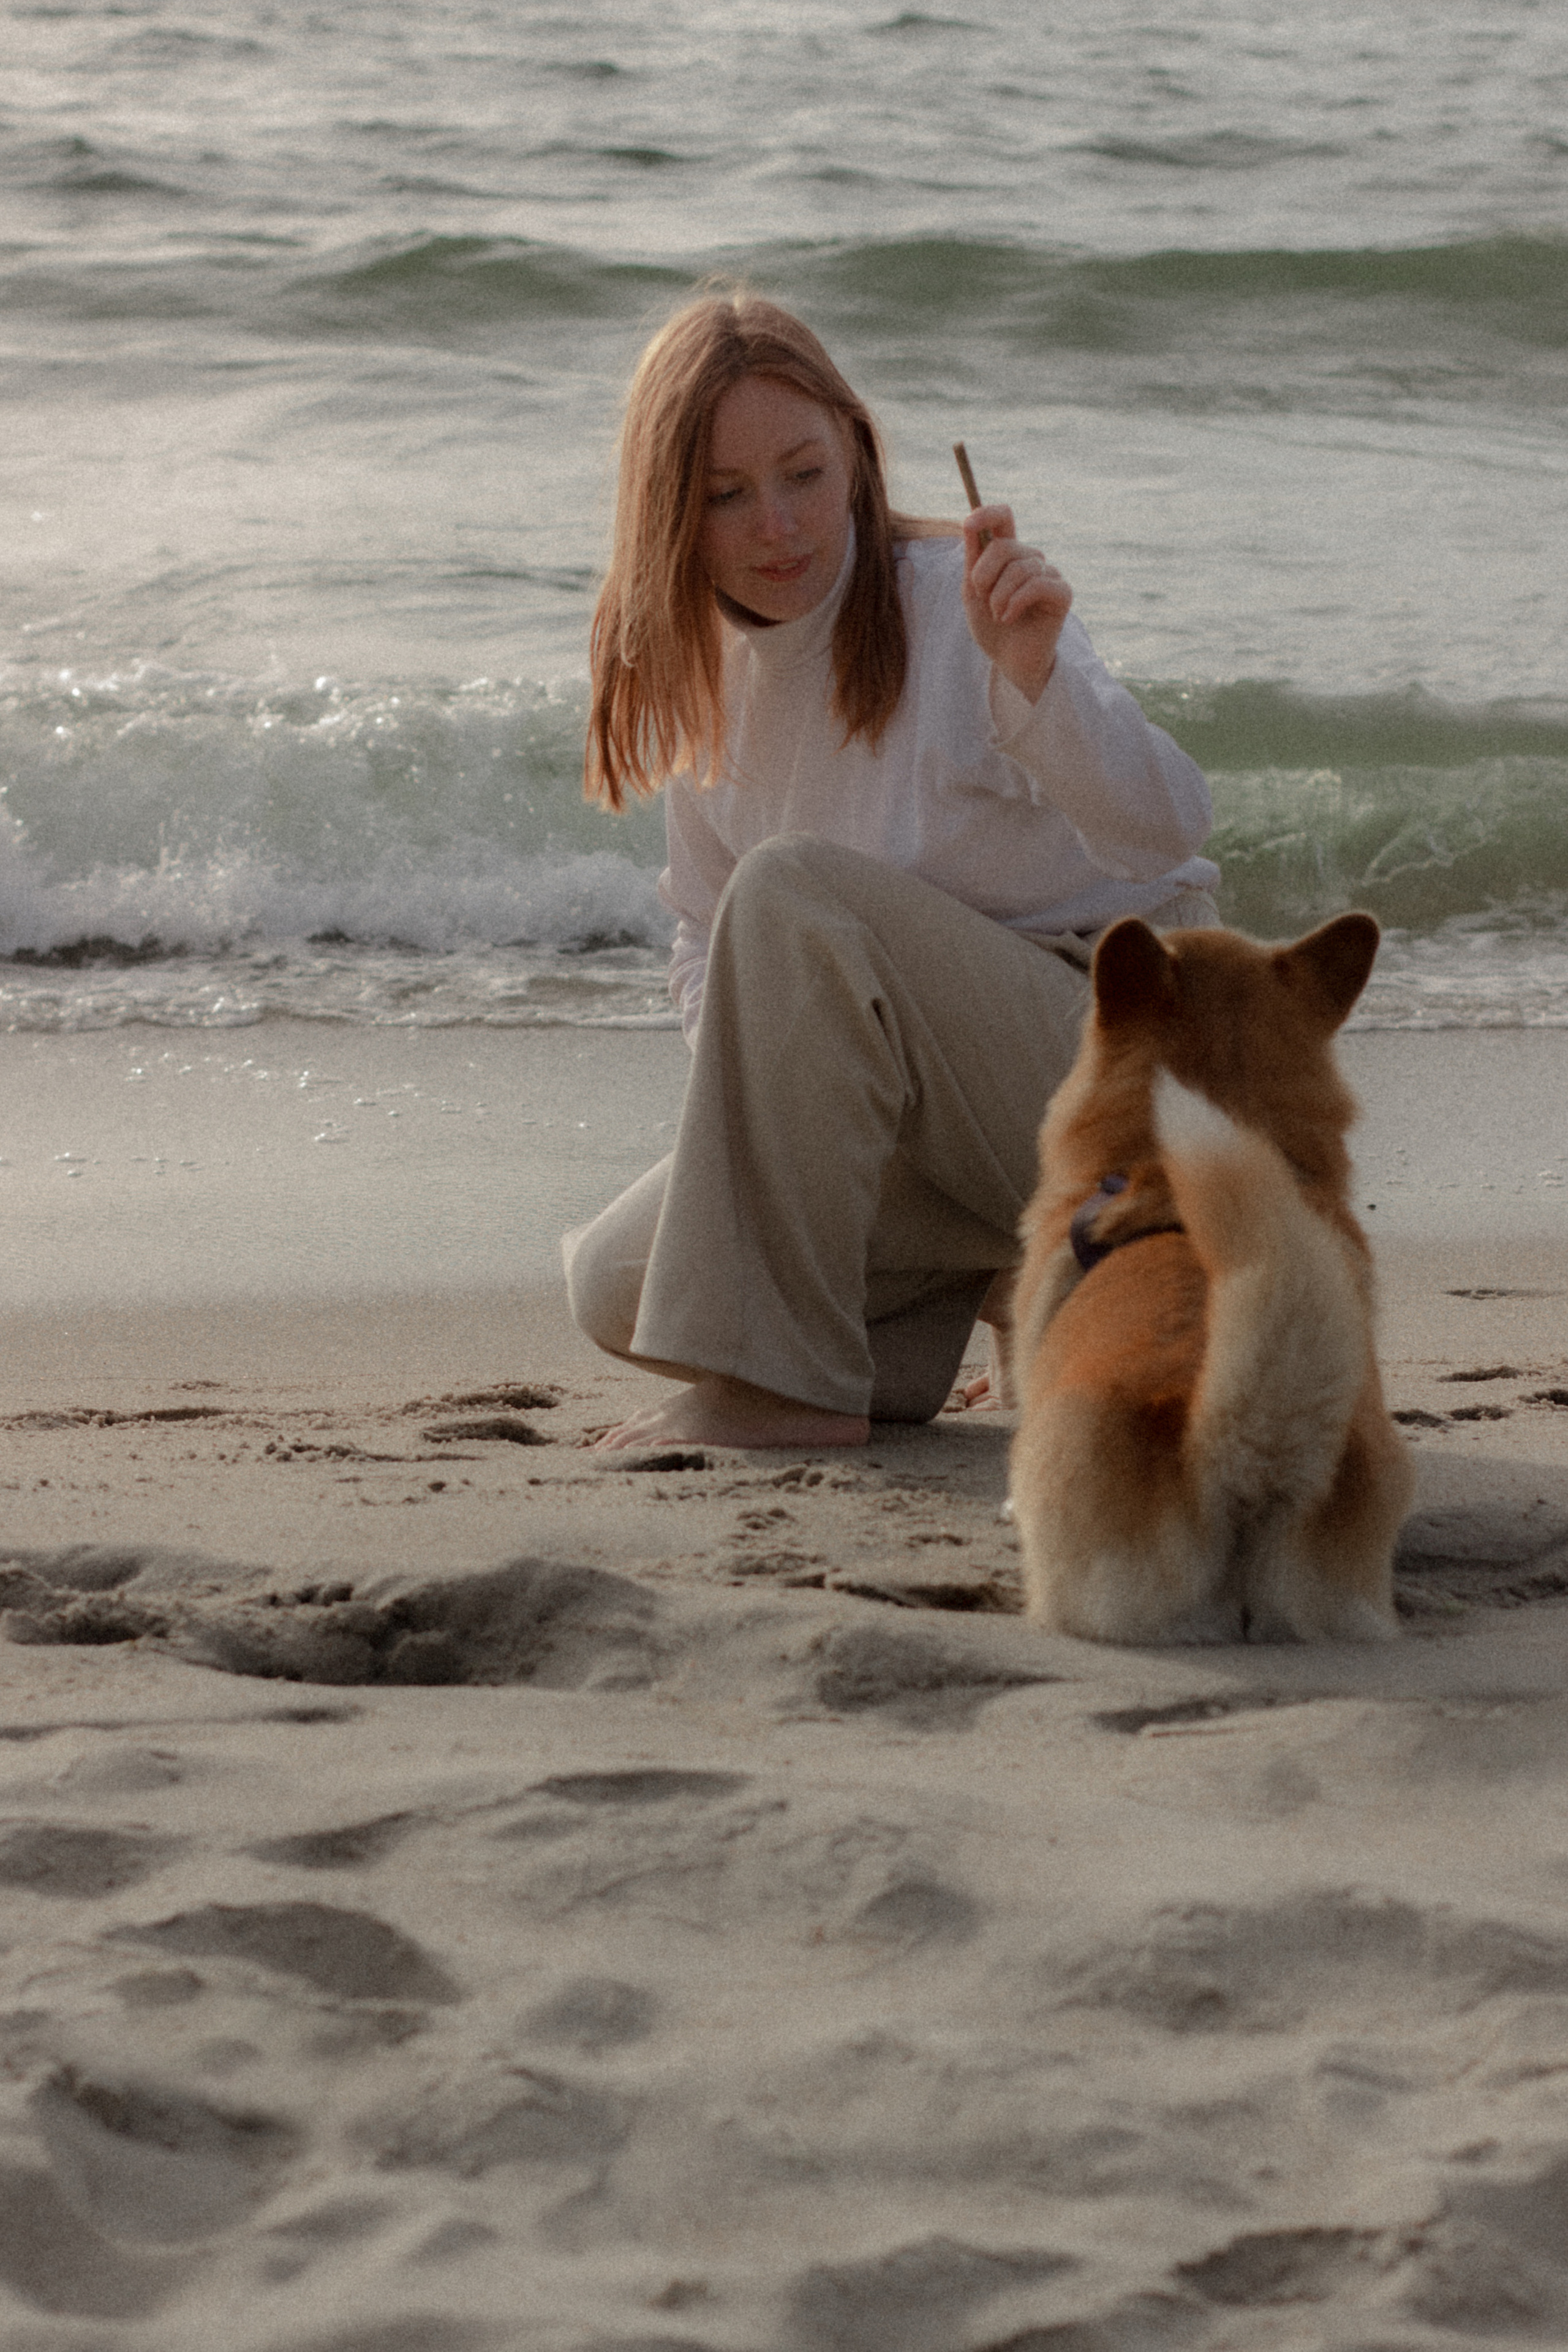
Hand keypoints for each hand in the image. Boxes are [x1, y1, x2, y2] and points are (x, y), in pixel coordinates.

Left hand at [961, 503, 1071, 704]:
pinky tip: (1008, 618)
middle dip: (984, 575)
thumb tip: (967, 520)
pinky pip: (1037, 584)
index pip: (1003, 518)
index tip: (967, 523)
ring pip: (1019, 568)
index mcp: (1008, 554)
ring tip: (998, 615)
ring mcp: (1048, 573)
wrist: (1009, 661)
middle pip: (1004, 545)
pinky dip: (1016, 603)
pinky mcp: (1062, 593)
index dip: (987, 513)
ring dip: (999, 597)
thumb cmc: (991, 627)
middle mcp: (1030, 558)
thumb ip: (973, 558)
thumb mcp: (972, 591)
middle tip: (982, 598)